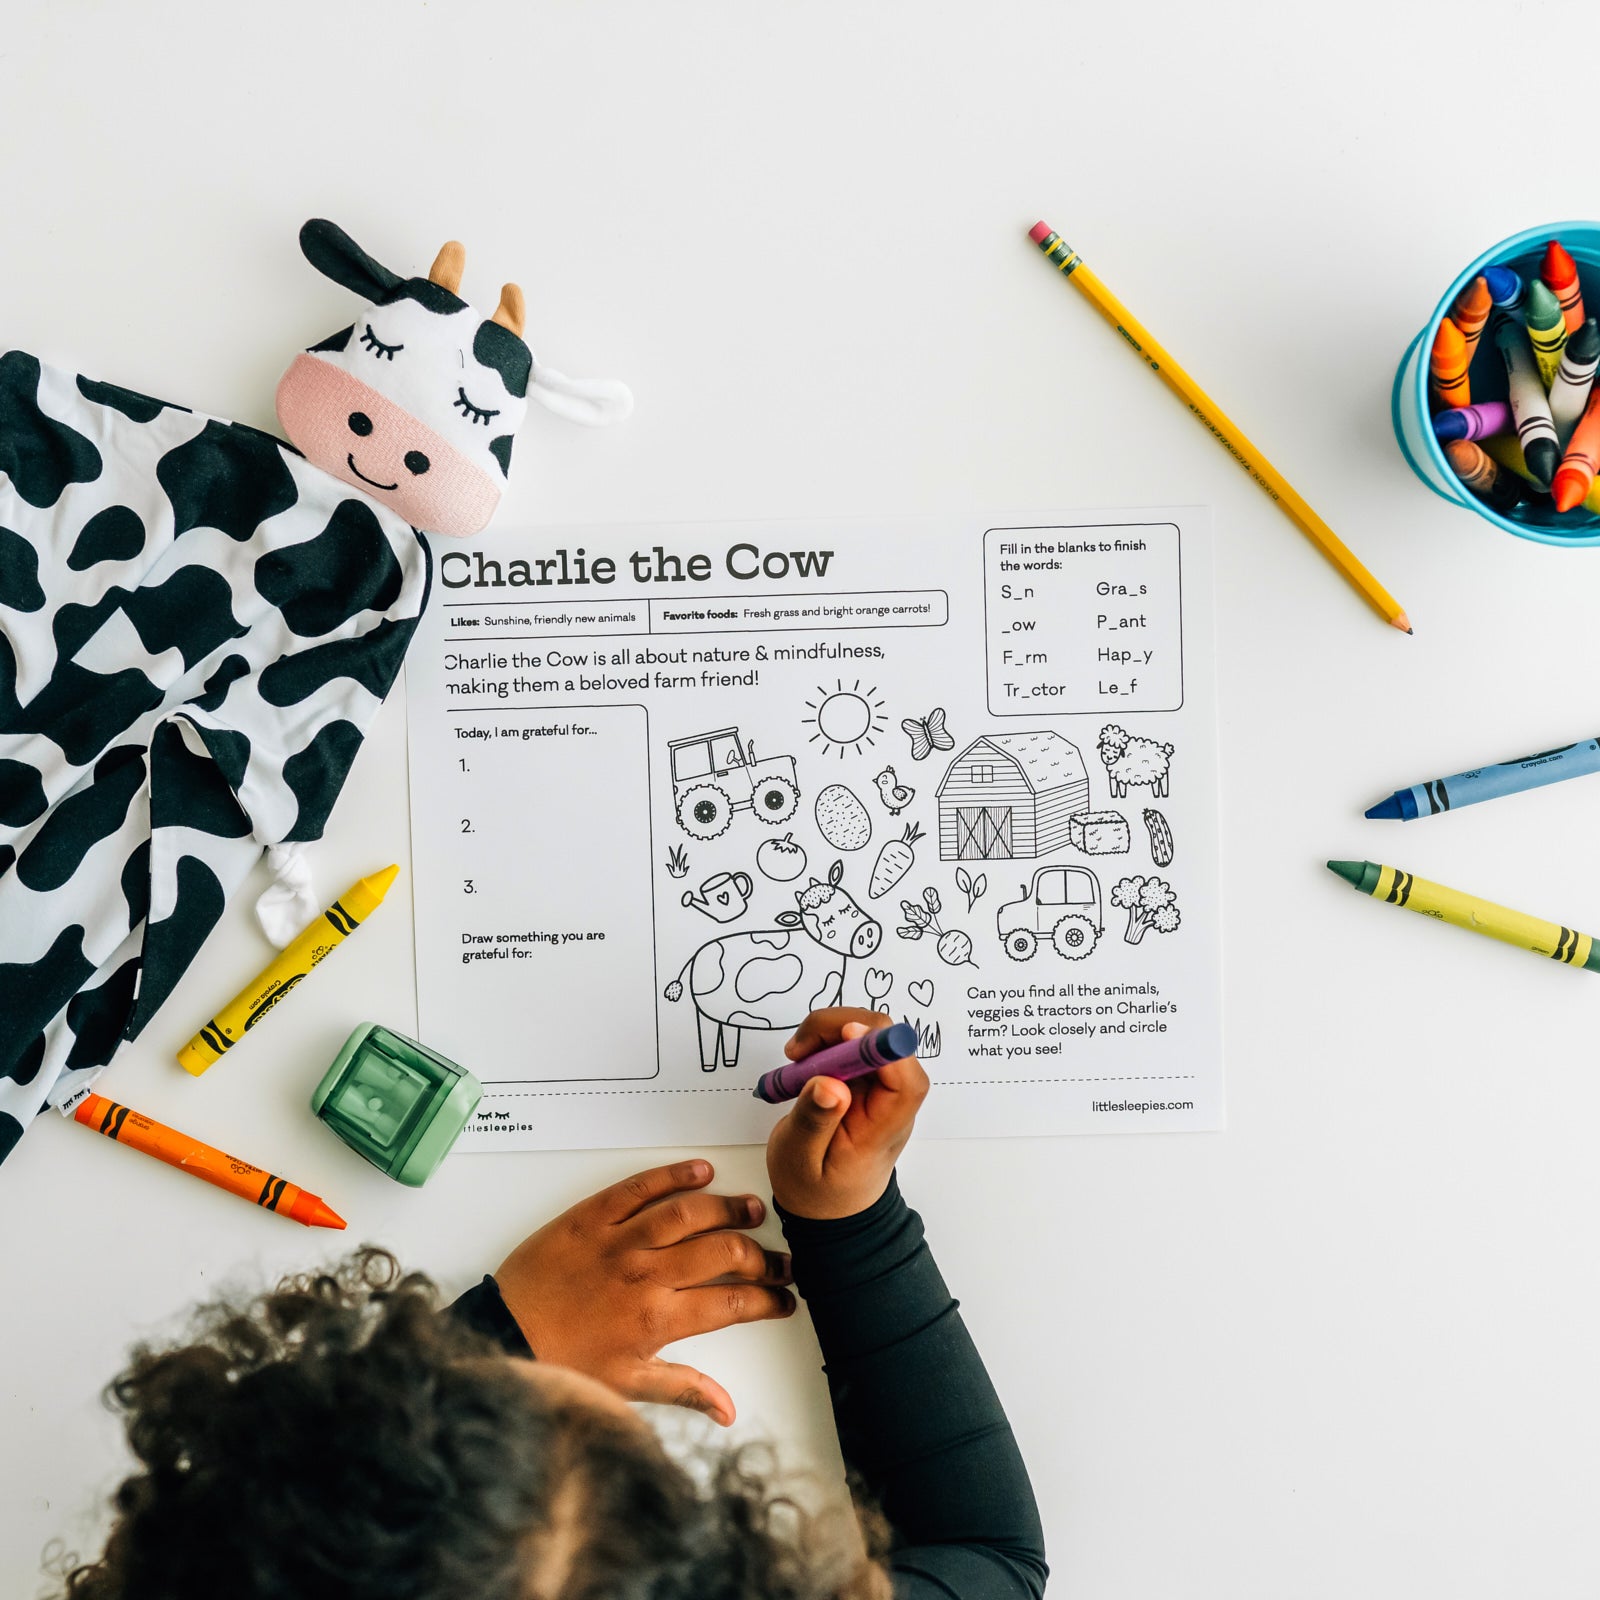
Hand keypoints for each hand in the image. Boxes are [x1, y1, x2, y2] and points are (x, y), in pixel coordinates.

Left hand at [494, 1160, 793, 1424]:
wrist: (504, 1332)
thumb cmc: (560, 1360)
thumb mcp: (625, 1385)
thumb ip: (683, 1389)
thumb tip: (727, 1409)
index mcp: (656, 1319)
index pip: (732, 1303)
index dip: (768, 1299)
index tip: (784, 1298)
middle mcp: (645, 1275)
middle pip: (722, 1253)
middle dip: (762, 1255)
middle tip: (778, 1257)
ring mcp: (620, 1240)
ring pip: (690, 1213)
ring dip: (728, 1209)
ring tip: (751, 1210)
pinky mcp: (593, 1215)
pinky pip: (641, 1186)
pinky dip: (674, 1174)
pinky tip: (700, 1170)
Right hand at [766, 1008, 928, 1220]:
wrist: (830, 1206)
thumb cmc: (817, 1190)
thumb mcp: (800, 1161)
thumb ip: (814, 1122)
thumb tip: (830, 1083)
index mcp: (884, 1129)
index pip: (905, 1081)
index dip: (883, 1048)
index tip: (845, 1033)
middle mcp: (891, 1102)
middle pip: (887, 1043)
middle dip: (841, 1028)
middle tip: (797, 1050)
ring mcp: (881, 1087)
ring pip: (869, 1035)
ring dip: (829, 1032)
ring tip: (796, 1058)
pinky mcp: (867, 1078)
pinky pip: (855, 1043)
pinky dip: (826, 1041)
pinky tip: (804, 1060)